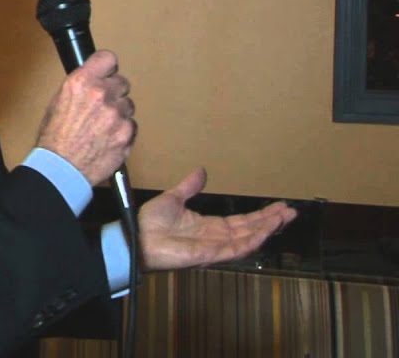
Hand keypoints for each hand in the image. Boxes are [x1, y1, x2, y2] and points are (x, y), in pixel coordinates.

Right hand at [36, 50, 135, 185]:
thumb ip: (80, 89)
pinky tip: (107, 138)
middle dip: (114, 92)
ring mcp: (117, 114)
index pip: (107, 58)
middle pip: (122, 82)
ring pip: (128, 105)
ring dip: (119, 113)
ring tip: (102, 127)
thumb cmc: (54, 140)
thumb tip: (93, 83)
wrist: (61, 168)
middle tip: (103, 106)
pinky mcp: (127, 132)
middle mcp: (101, 94)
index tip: (107, 72)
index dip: (107, 67)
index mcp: (81, 82)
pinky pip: (132, 125)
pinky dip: (123, 131)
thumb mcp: (58, 103)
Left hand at [139, 167, 297, 270]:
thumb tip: (202, 171)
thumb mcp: (173, 198)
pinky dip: (252, 241)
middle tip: (291, 211)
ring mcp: (214, 248)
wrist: (135, 237)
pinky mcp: (209, 255)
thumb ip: (189, 187)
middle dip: (271, 221)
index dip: (260, 214)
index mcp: (208, 225)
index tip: (278, 206)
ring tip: (285, 217)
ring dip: (267, 229)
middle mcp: (215, 238)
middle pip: (250, 229)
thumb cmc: (149, 222)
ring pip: (248, 239)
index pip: (241, 221)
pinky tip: (266, 232)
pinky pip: (235, 249)